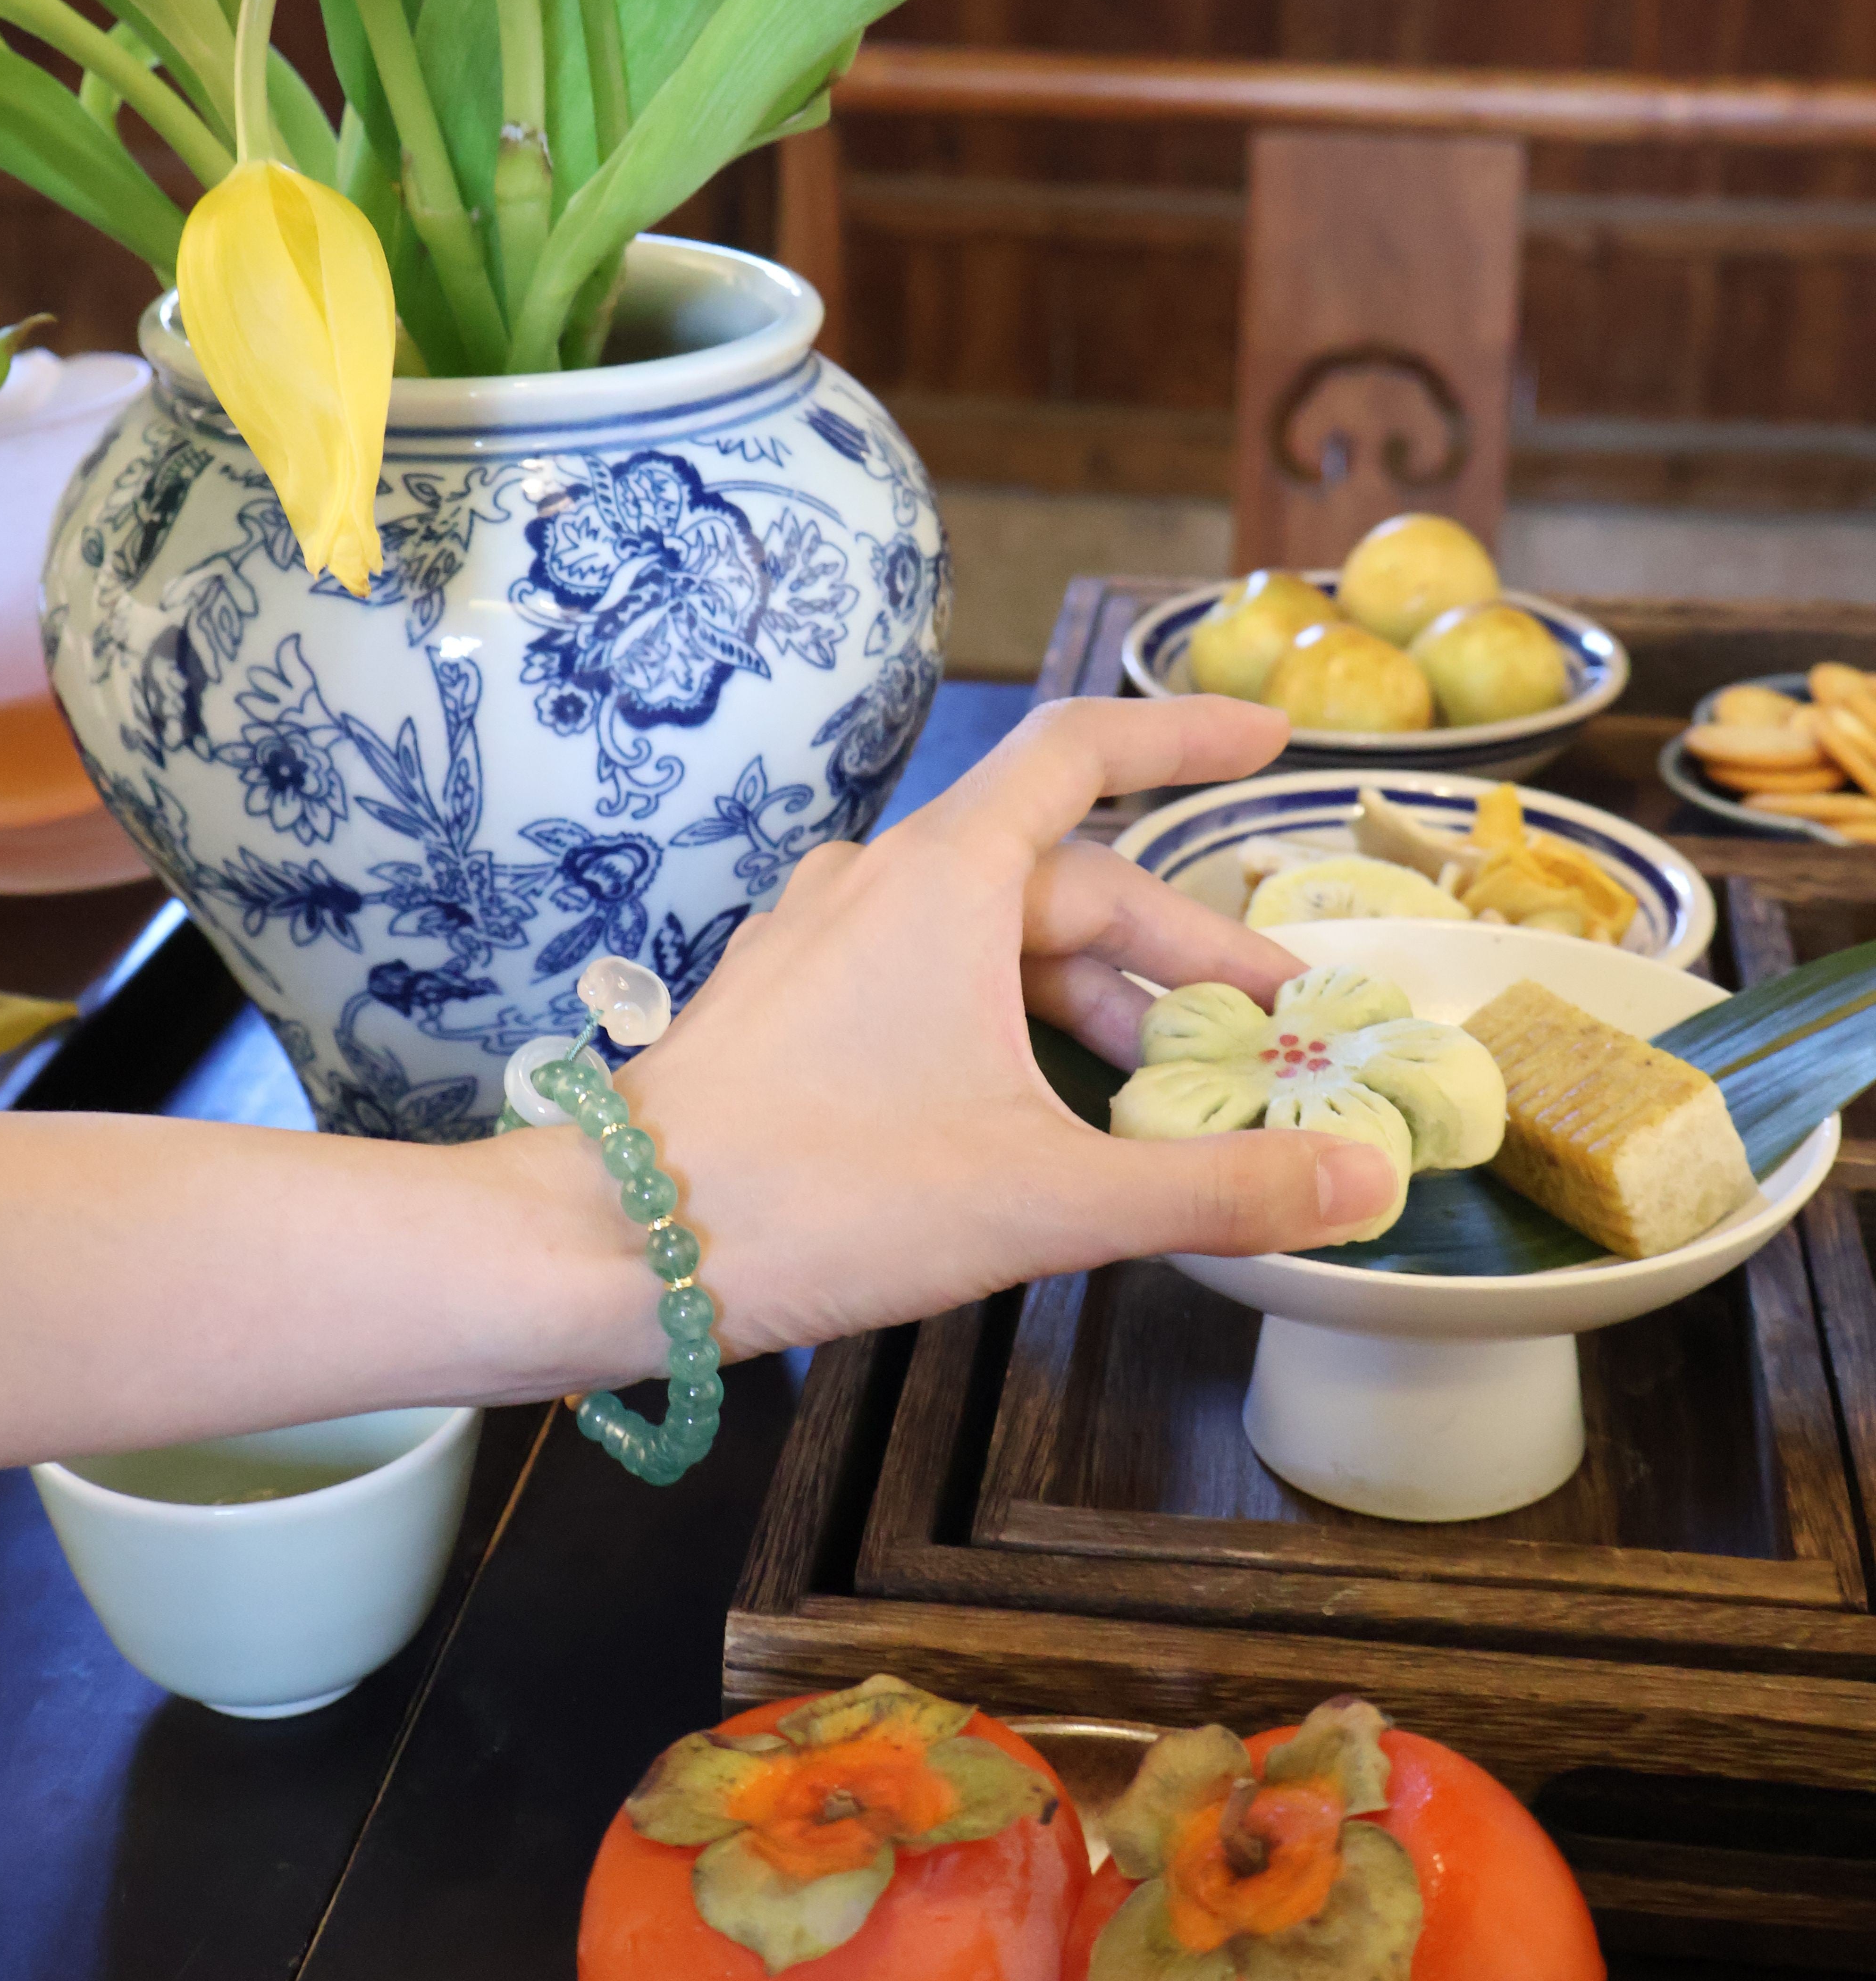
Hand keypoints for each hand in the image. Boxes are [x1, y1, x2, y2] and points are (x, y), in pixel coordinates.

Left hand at [496, 696, 1397, 1371]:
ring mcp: (825, 942)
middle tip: (1274, 1029)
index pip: (1083, 750)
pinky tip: (1048, 1102)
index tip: (1269, 737)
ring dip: (1096, 997)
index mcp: (943, 879)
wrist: (614, 1246)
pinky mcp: (791, 1005)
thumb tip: (1366, 1178)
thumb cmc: (820, 1199)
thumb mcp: (1046, 1198)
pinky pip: (932, 977)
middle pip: (1065, 879)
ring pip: (996, 937)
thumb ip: (1216, 1188)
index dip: (1185, 734)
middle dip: (1178, 952)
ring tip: (1173, 1086)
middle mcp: (880, 883)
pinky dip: (1013, 1017)